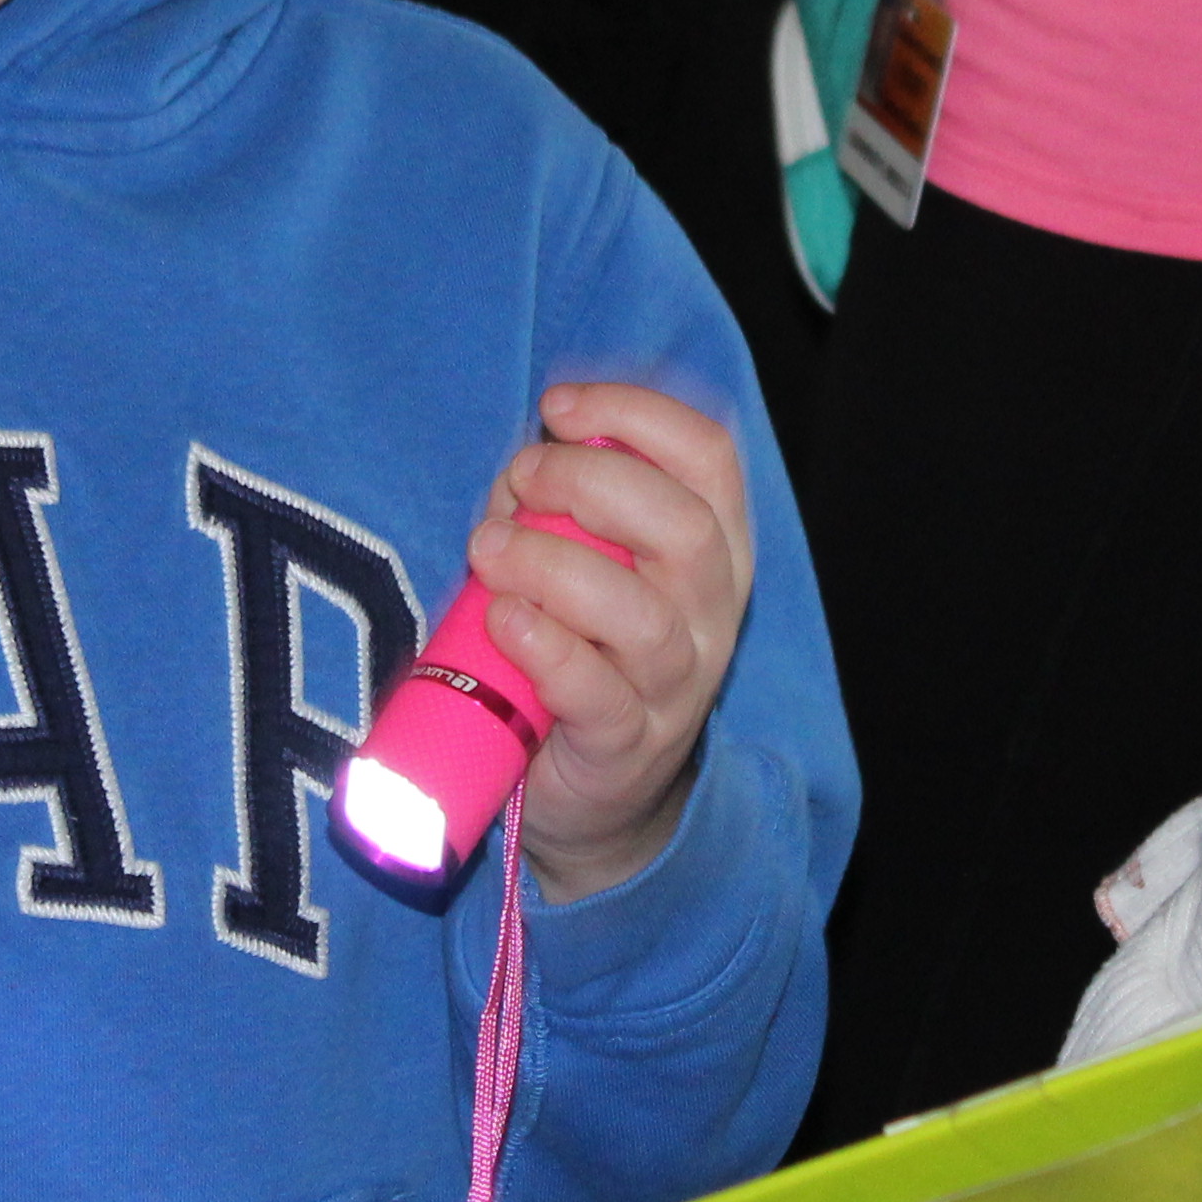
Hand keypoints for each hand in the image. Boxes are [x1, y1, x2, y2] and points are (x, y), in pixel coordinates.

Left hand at [470, 380, 754, 897]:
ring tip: (489, 550)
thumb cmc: (579, 653)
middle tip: (518, 479)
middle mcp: (709, 614)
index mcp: (712, 549)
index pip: (710, 457)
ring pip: (641, 613)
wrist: (593, 796)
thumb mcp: (581, 563)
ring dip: (552, 564)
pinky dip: (545, 646)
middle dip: (590, 480)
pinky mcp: (626, 745)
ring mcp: (675, 685)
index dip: (637, 413)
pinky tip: (503, 619)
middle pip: (684, 526)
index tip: (560, 406)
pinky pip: (598, 693)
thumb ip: (562, 508)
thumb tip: (526, 465)